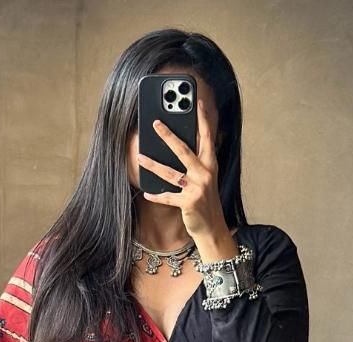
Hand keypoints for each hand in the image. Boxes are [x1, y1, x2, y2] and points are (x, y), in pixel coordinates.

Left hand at [137, 98, 229, 243]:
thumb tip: (177, 145)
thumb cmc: (205, 200)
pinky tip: (147, 193)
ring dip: (153, 165)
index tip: (198, 102)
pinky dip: (157, 196)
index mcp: (210, 164)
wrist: (212, 227)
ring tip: (140, 157)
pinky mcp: (189, 203)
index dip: (203, 120)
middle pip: (184, 150)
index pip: (206, 137)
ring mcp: (197, 188)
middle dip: (169, 136)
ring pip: (171, 173)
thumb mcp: (204, 178)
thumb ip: (196, 161)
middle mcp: (205, 173)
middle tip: (156, 123)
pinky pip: (168, 197)